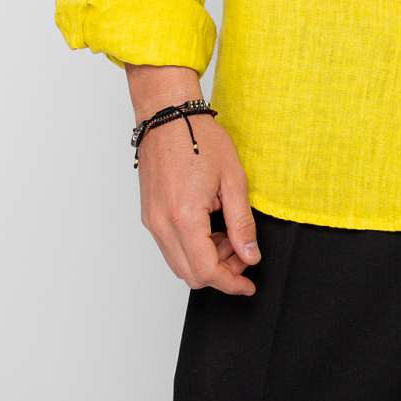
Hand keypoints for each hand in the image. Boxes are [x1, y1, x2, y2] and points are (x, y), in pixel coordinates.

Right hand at [127, 65, 260, 296]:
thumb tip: (250, 256)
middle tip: (243, 253)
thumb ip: (242, 223)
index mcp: (184, 218)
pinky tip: (211, 226)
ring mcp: (152, 221)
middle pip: (191, 275)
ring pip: (179, 263)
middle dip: (221, 272)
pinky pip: (170, 246)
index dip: (231, 283)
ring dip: (206, 260)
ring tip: (228, 234)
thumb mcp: (234, 180)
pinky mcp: (149, 215)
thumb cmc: (200, 139)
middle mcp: (162, 225)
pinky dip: (192, 247)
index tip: (248, 284)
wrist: (168, 116)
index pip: (207, 271)